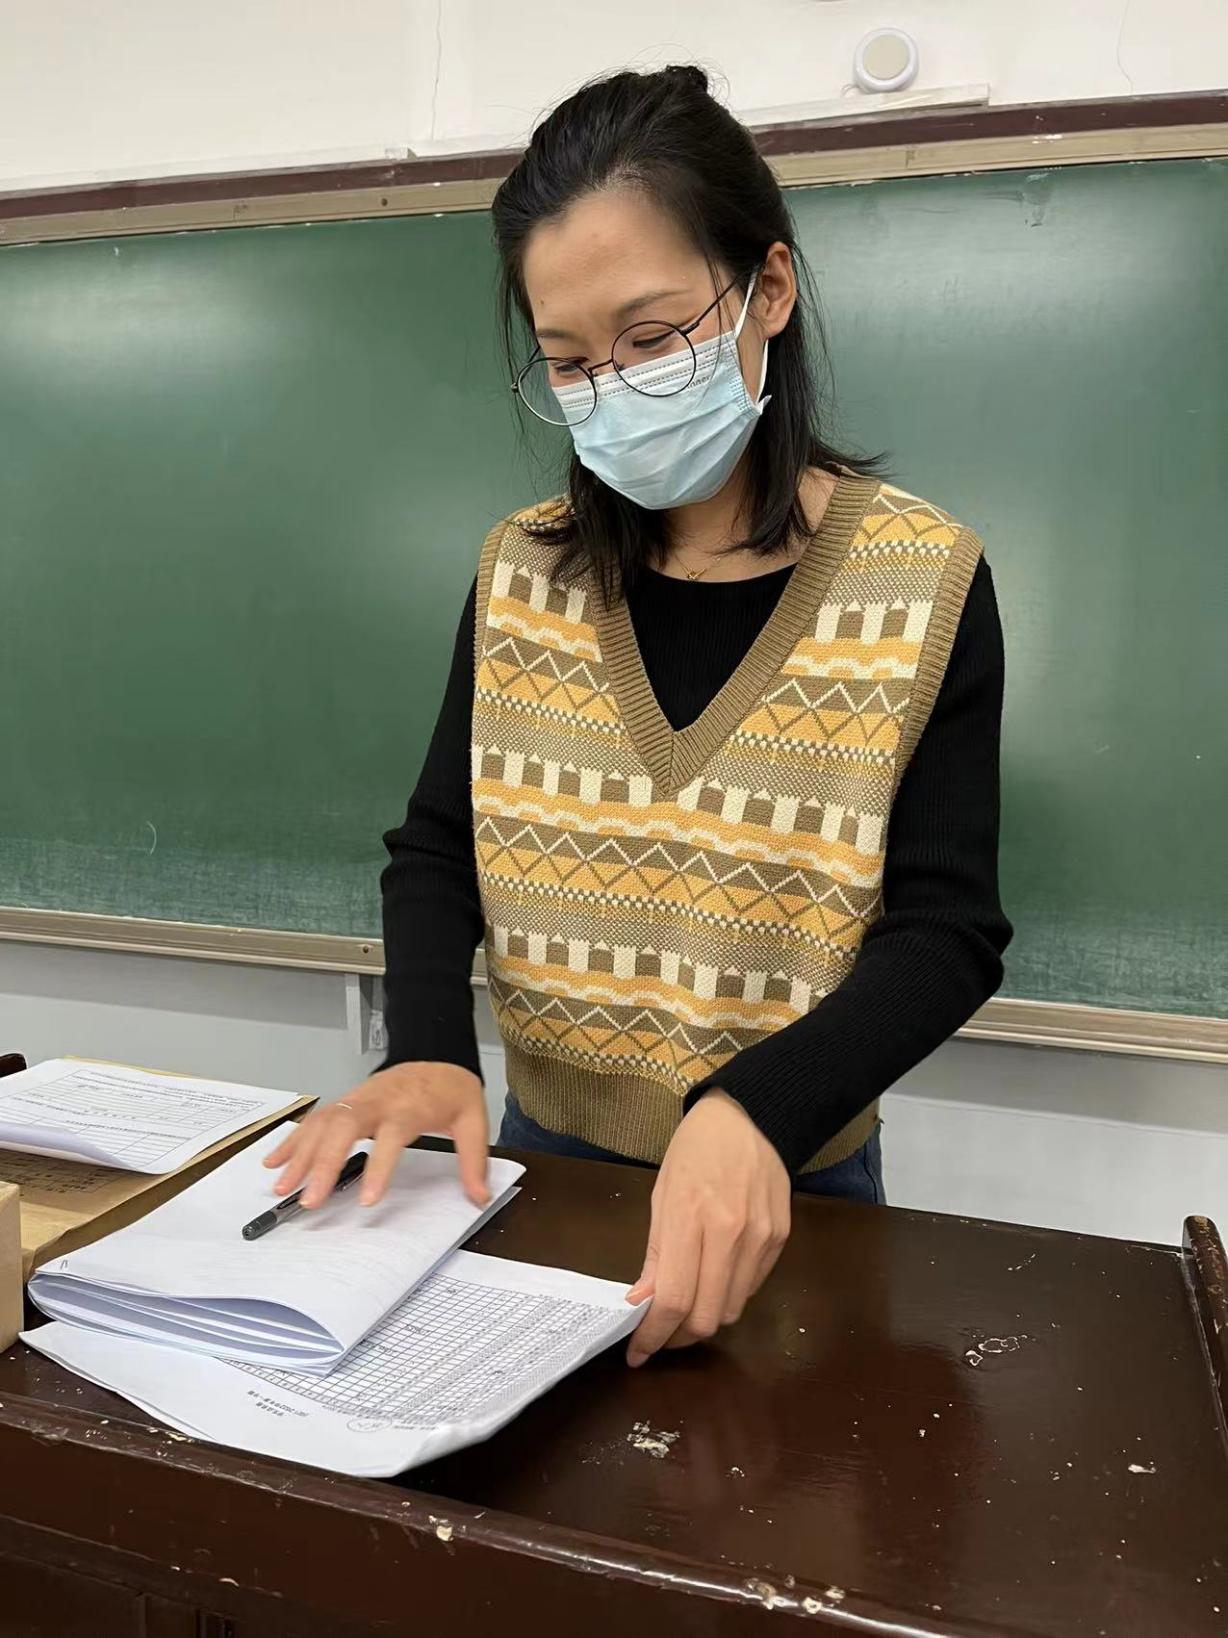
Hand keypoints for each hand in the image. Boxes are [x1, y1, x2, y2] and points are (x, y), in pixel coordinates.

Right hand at [264, 1062, 488, 1209]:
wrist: (435, 1053)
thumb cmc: (450, 1089)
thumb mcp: (473, 1119)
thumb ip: (474, 1159)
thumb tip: (480, 1197)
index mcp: (409, 1106)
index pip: (390, 1136)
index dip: (378, 1167)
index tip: (368, 1200)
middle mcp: (376, 1101)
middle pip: (343, 1126)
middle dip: (323, 1164)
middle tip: (310, 1201)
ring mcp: (356, 1099)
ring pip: (321, 1123)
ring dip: (299, 1155)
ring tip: (282, 1188)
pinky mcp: (345, 1102)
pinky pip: (314, 1119)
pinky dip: (293, 1140)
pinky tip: (275, 1161)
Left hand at [626, 1089, 789, 1366]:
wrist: (752, 1116)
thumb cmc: (695, 1149)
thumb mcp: (662, 1194)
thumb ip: (655, 1254)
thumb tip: (642, 1304)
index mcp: (693, 1218)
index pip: (673, 1300)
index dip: (653, 1336)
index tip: (637, 1352)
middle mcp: (732, 1234)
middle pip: (707, 1317)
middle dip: (678, 1337)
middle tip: (660, 1334)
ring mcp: (762, 1239)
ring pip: (732, 1310)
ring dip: (704, 1320)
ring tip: (684, 1309)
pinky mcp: (781, 1240)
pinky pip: (751, 1288)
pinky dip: (728, 1296)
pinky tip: (713, 1280)